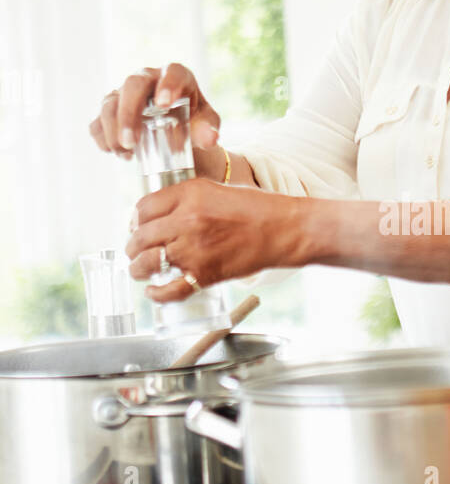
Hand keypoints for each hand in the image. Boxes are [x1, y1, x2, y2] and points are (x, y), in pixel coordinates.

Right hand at [89, 64, 220, 160]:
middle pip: (132, 86)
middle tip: (132, 141)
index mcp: (177, 77)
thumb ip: (209, 130)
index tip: (162, 104)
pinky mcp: (112, 112)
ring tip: (126, 151)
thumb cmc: (196, 123)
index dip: (167, 85)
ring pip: (110, 103)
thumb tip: (209, 139)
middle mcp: (148, 79)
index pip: (173, 72)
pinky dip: (102, 137)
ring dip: (113, 129)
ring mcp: (126, 94)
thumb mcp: (207, 125)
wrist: (182, 137)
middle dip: (128, 113)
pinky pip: (98, 121)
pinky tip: (116, 152)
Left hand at [126, 178, 301, 301]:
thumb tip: (161, 213)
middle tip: (134, 250)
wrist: (283, 229)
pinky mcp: (204, 274)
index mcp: (188, 195)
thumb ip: (186, 198)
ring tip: (138, 270)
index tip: (137, 226)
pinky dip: (156, 295)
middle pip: (140, 236)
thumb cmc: (256, 208)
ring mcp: (193, 249)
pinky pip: (170, 290)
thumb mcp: (216, 189)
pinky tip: (153, 292)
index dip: (136, 219)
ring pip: (147, 262)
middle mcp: (186, 221)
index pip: (143, 207)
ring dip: (137, 268)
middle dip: (132, 246)